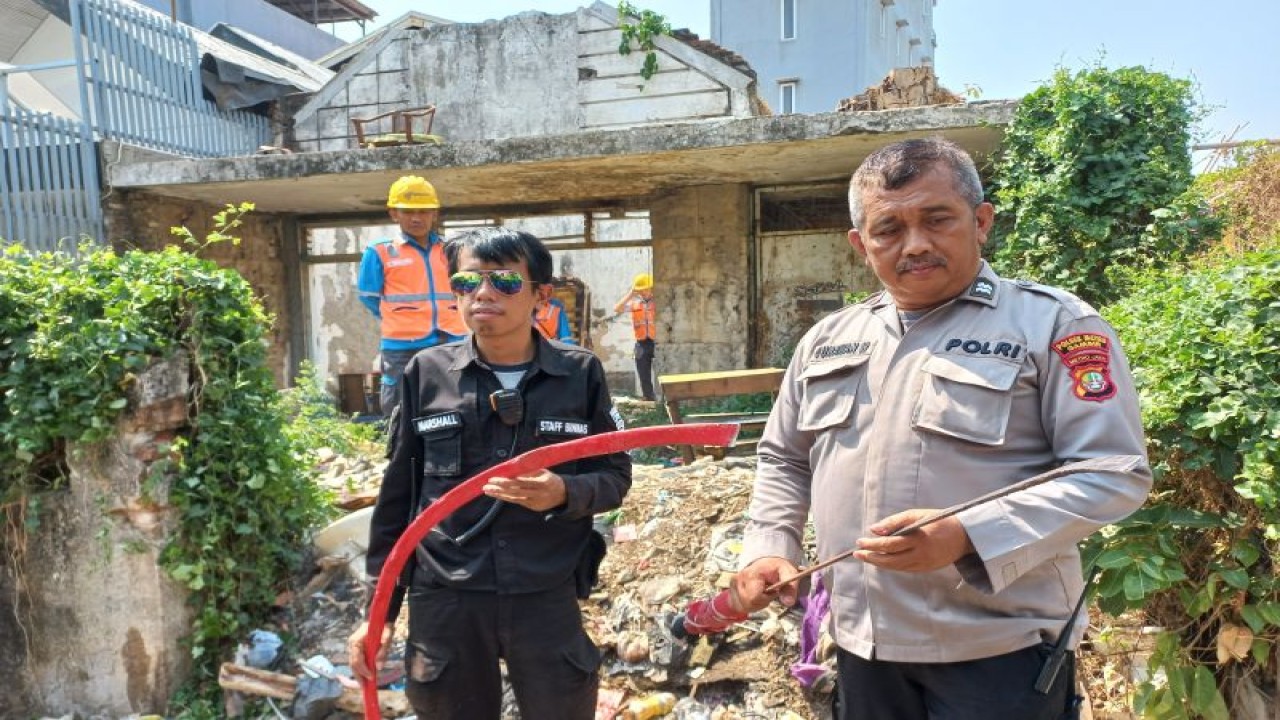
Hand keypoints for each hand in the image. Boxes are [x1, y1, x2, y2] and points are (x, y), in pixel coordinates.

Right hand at [348, 621, 391, 680]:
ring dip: (359, 674)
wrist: (381, 617)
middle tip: (366, 686)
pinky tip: (366, 675)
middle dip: (359, 676)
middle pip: (352, 664)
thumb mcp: (387, 636)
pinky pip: (356, 660)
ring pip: (353, 663)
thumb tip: (379, 667)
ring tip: (365, 684)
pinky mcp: (356, 648)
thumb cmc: (384, 626)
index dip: (364, 670)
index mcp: (357, 641)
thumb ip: (383, 651)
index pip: (357, 660)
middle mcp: (351, 644)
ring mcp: (352, 646)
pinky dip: (361, 669)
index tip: (371, 678)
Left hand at [482, 469, 566, 511]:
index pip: (520, 482)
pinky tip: (497, 495)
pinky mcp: (533, 507)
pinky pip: (517, 502)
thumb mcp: (542, 471)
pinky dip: (506, 498)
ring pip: (514, 498)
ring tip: (487, 491)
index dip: (506, 481)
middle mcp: (539, 494)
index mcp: (543, 482)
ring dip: (499, 495)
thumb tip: (510, 469)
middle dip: (500, 488)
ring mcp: (536, 502)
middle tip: (487, 485)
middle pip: (515, 491)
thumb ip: (527, 471)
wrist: (563, 494)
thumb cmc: (549, 478)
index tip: (494, 478)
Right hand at [733, 557, 800, 611]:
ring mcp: (733, 585)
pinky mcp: (731, 589)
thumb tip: (788, 602)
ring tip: (762, 593)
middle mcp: (738, 579)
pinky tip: (754, 595)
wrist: (766, 562)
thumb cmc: (776, 567)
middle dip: (760, 602)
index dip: (765, 599)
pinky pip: (739, 605)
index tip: (772, 591)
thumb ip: (790, 588)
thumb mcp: (788, 573)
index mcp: (750, 574)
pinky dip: (748, 604)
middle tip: (768, 592)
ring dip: (754, 604)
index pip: (753, 598)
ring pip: (742, 606)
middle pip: (747, 604)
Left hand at [853, 510, 974, 571]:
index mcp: (918, 538)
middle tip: (857, 553)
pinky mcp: (926, 569)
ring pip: (896, 567)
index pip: (889, 544)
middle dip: (871, 557)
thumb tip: (873, 529)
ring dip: (879, 563)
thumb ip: (894, 522)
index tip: (860, 542)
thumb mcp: (917, 514)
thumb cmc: (938, 520)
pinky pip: (904, 569)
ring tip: (866, 557)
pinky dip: (891, 566)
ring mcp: (924, 564)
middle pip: (890, 560)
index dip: (872, 545)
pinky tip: (882, 561)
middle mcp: (921, 554)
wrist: (964, 536)